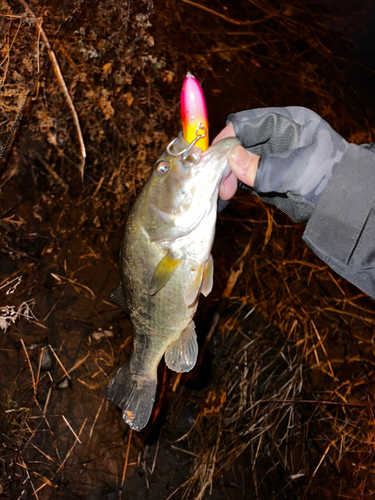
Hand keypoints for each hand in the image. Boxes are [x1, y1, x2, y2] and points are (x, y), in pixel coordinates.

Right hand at [216, 107, 348, 221]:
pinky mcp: (271, 175)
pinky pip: (247, 177)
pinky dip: (237, 186)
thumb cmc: (328, 180)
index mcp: (288, 123)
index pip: (248, 122)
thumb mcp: (295, 172)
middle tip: (220, 186)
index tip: (212, 157)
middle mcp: (278, 137)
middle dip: (227, 162)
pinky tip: (227, 197)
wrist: (346, 206)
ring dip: (229, 177)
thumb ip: (262, 167)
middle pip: (241, 142)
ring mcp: (273, 156)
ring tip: (223, 195)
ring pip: (240, 161)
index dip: (228, 137)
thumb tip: (230, 158)